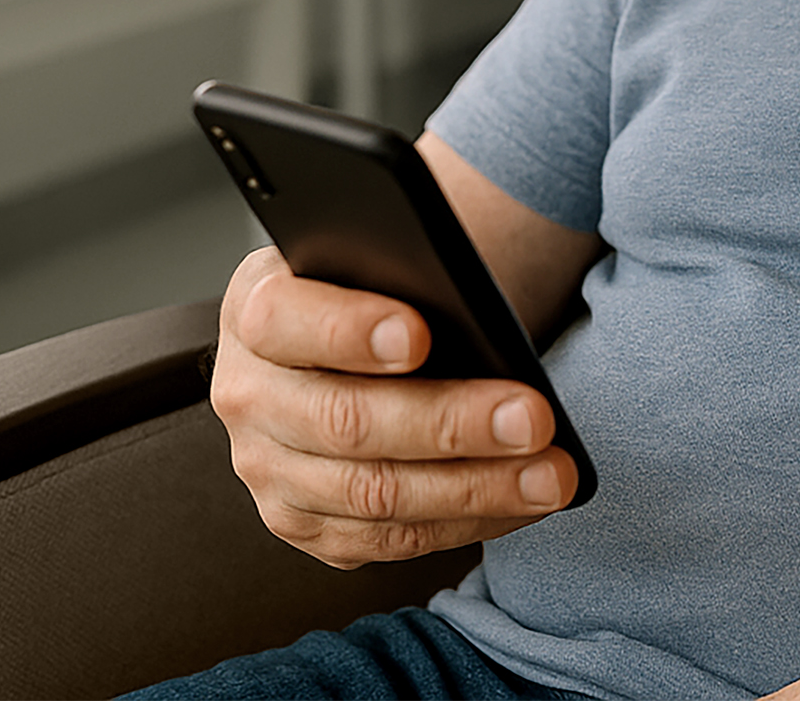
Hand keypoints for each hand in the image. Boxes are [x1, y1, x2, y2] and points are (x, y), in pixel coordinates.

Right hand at [210, 247, 577, 567]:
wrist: (346, 341)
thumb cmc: (377, 291)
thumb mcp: (377, 259)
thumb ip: (405, 271)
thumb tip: (474, 309)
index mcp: (257, 311)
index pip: (284, 319)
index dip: (349, 330)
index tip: (419, 334)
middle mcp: (249, 396)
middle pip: (345, 422)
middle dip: (449, 425)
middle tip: (532, 418)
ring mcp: (270, 470)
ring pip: (374, 495)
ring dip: (477, 488)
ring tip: (550, 474)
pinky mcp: (304, 525)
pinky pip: (390, 539)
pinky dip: (468, 521)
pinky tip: (524, 500)